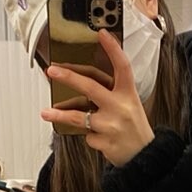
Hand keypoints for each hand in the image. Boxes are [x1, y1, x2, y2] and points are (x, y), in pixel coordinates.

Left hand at [41, 29, 154, 166]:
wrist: (145, 157)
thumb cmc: (136, 129)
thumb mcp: (132, 105)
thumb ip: (114, 93)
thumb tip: (87, 82)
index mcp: (128, 94)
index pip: (122, 67)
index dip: (113, 49)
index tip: (101, 34)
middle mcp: (120, 107)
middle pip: (91, 87)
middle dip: (69, 77)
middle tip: (52, 70)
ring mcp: (111, 126)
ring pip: (79, 116)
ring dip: (60, 114)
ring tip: (46, 112)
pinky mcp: (104, 142)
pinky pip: (87, 136)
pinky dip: (89, 136)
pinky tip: (98, 137)